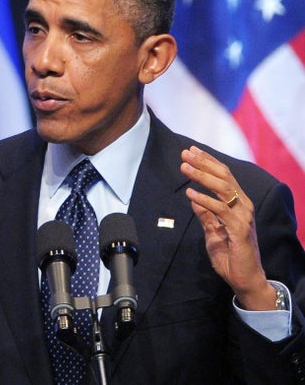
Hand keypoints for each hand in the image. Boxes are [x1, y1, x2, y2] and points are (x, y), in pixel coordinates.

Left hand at [180, 146, 275, 310]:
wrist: (244, 279)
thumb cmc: (230, 255)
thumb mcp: (212, 232)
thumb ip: (205, 215)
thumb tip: (193, 197)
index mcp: (238, 204)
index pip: (223, 176)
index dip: (208, 162)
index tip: (191, 151)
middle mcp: (243, 206)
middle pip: (224, 177)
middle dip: (203, 163)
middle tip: (185, 153)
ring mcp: (243, 217)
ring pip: (224, 188)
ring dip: (202, 176)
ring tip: (185, 167)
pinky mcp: (240, 229)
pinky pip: (221, 209)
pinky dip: (205, 199)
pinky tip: (190, 193)